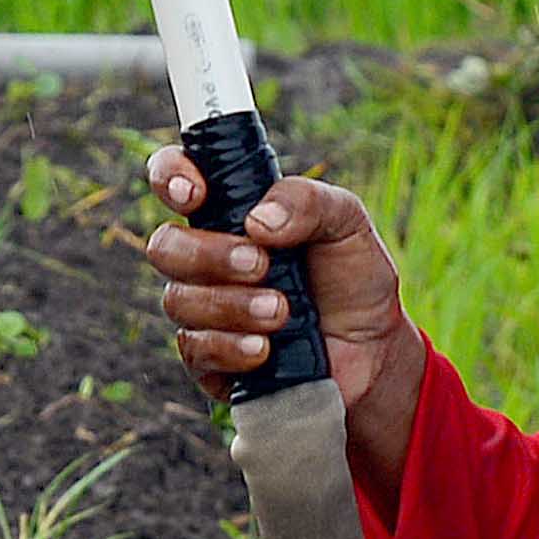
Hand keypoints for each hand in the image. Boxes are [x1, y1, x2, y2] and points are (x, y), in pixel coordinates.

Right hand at [144, 146, 422, 489]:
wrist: (374, 348)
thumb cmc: (353, 277)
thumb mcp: (346, 222)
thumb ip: (307, 201)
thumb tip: (257, 220)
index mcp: (230, 213)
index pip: (174, 179)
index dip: (170, 177)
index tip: (197, 193)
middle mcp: (206, 258)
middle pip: (164, 246)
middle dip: (208, 254)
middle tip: (262, 264)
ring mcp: (203, 310)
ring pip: (178, 301)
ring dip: (231, 305)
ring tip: (282, 311)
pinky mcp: (209, 361)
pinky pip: (194, 351)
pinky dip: (229, 347)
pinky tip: (265, 349)